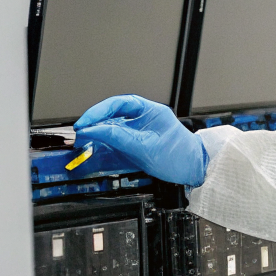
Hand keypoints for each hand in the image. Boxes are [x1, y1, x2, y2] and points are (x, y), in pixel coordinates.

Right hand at [75, 95, 207, 186]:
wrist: (194, 171)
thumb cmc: (180, 156)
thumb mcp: (145, 147)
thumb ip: (118, 137)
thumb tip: (94, 130)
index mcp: (150, 110)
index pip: (117, 104)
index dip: (98, 112)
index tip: (85, 123)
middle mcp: (144, 117)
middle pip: (113, 114)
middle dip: (95, 122)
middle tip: (81, 132)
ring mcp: (141, 130)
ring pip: (114, 127)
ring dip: (99, 133)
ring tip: (84, 140)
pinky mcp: (139, 142)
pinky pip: (118, 139)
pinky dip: (106, 143)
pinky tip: (96, 147)